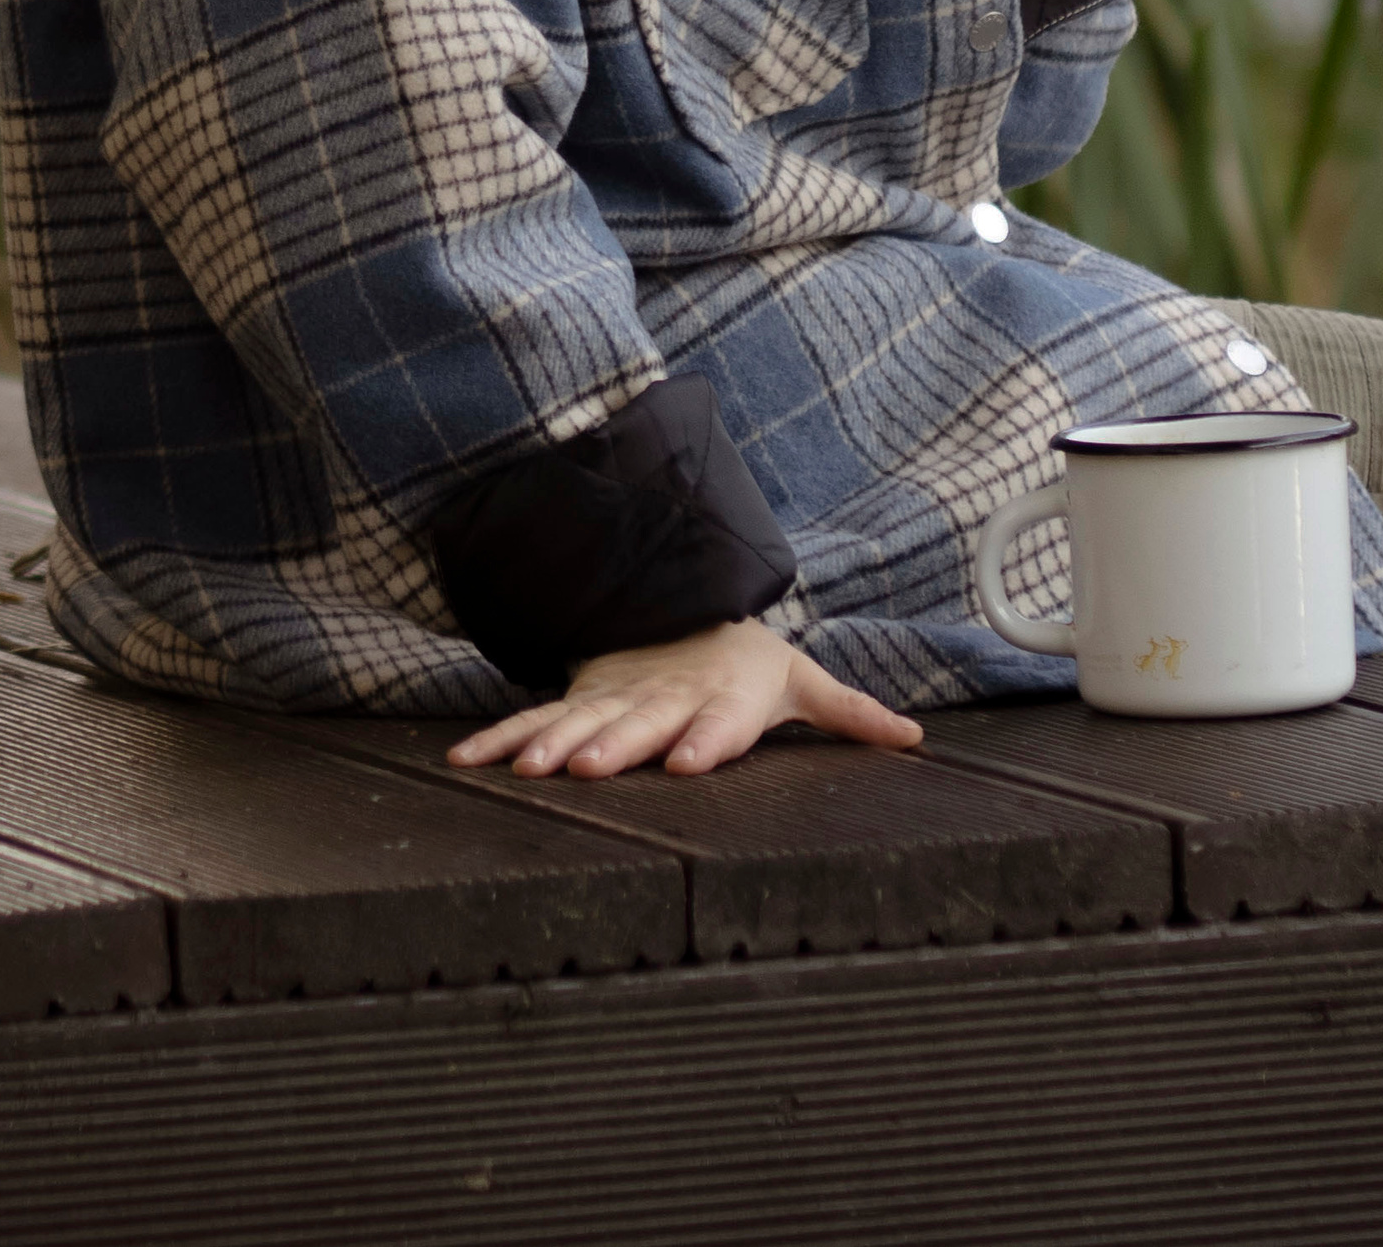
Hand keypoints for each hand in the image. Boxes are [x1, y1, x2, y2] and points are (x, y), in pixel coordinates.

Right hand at [445, 617, 923, 779]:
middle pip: (641, 723)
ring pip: (582, 723)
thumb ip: (851, 713)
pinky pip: (536, 721)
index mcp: (724, 695)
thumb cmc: (749, 661)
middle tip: (587, 769)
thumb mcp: (802, 681)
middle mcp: (666, 696)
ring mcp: (618, 697)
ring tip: (530, 772)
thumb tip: (915, 738)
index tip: (686, 763)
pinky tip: (467, 765)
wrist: (687, 609)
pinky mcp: (581, 701)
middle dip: (616, 744)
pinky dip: (500, 741)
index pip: (719, 720)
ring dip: (551, 746)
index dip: (704, 740)